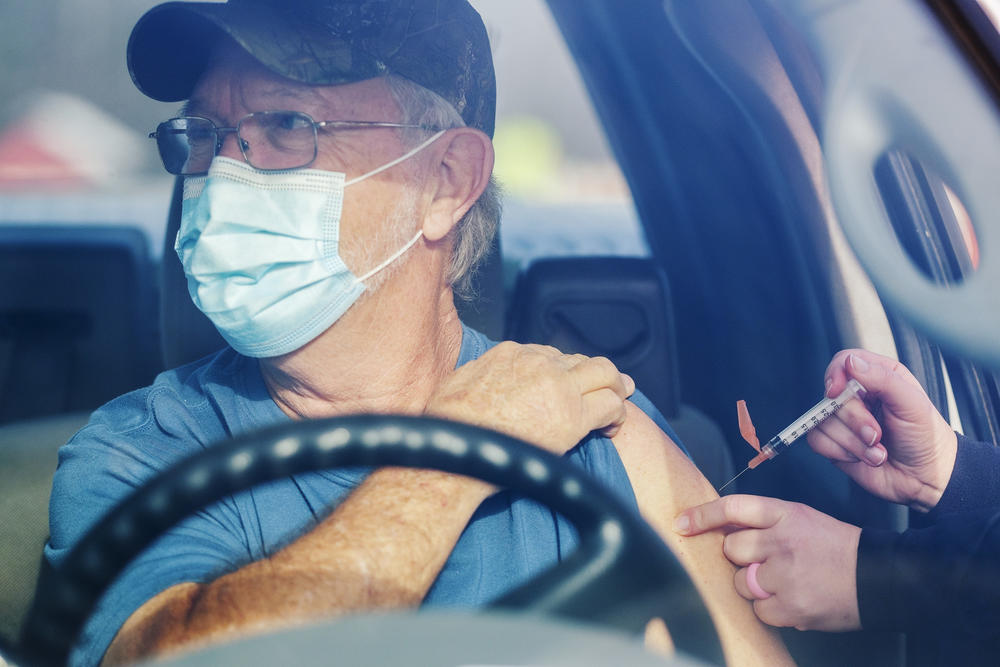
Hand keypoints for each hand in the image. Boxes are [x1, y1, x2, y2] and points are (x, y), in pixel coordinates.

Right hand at [425, 341, 634, 455]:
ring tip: (621, 399)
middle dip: (597, 372)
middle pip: (581, 360)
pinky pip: (610, 405)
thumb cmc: (449, 423)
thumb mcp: (459, 381)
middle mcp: (539, 362)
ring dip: (616, 386)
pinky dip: (617, 414)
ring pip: (604, 374)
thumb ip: (479, 373)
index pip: (551, 354)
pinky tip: (612, 427)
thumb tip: (480, 376)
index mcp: (511, 352)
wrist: (457, 446)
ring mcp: (559, 386)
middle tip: (611, 384)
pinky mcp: (574, 414)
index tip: (568, 384)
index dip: (564, 369)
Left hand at [674, 495, 860, 631]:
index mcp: (785, 513)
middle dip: (740, 559)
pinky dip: (771, 610)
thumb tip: (721, 529)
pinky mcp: (791, 606)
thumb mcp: (801, 519)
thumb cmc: (837, 547)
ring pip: (741, 583)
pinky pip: (759, 611)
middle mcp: (782, 540)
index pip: (733, 508)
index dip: (702, 515)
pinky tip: (793, 600)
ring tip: (786, 582)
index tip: (682, 523)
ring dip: (755, 587)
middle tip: (765, 562)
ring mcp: (785, 575)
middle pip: (731, 550)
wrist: (880, 577)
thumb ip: (764, 522)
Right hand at [806, 350, 957, 511]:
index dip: (835, 374)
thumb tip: (851, 362)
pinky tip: (861, 456)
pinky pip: (817, 441)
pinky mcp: (836, 443)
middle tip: (877, 434)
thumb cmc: (926, 438)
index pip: (843, 362)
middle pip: (830, 397)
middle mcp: (858, 397)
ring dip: (853, 442)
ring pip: (823, 422)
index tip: (837, 391)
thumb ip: (883, 379)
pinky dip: (840, 452)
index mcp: (878, 378)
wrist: (926, 479)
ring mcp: (845, 421)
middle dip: (854, 421)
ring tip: (877, 450)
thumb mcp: (912, 403)